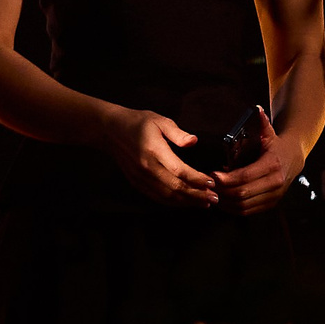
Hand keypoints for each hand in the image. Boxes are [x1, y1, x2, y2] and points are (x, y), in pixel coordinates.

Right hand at [99, 106, 217, 205]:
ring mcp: (140, 178)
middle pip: (175, 188)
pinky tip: (185, 202)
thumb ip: (178, 132)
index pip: (180, 171)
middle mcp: (147, 168)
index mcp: (154, 151)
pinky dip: (173, 202)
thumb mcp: (159, 120)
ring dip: (187, 202)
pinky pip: (157, 197)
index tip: (211, 183)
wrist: (110, 131)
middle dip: (197, 195)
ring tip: (204, 203)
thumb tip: (194, 141)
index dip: (197, 179)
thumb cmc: (137, 123)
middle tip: (214, 198)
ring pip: (167, 196)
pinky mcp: (137, 183)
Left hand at [214, 107, 299, 216]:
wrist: (294, 158)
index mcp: (272, 165)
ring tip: (213, 193)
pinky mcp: (271, 204)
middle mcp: (275, 183)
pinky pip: (248, 211)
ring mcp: (274, 196)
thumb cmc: (276, 145)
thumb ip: (262, 122)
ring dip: (226, 202)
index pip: (245, 176)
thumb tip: (257, 109)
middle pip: (243, 193)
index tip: (213, 175)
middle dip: (223, 191)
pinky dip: (233, 208)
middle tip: (208, 185)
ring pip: (244, 205)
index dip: (227, 179)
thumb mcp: (269, 133)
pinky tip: (223, 201)